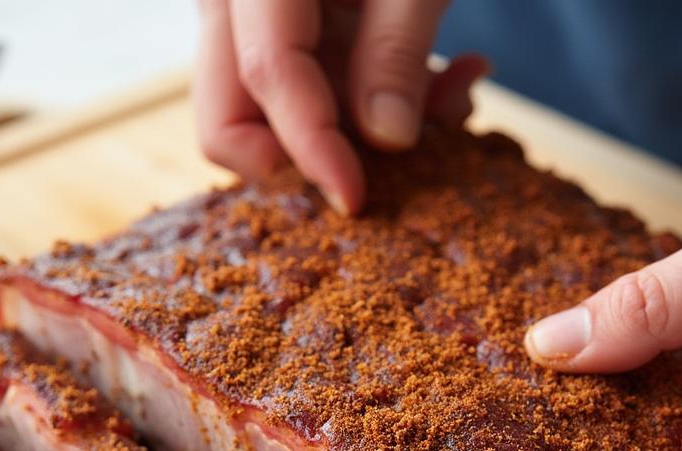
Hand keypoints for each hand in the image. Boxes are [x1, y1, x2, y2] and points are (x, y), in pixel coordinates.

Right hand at [195, 0, 484, 213]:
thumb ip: (396, 48)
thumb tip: (385, 141)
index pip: (261, 79)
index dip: (309, 149)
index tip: (354, 200)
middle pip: (228, 113)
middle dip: (305, 155)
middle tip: (381, 162)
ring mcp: (258, 12)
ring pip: (275, 114)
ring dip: (361, 132)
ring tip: (453, 98)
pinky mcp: (293, 22)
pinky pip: (312, 87)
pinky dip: (378, 99)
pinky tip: (451, 79)